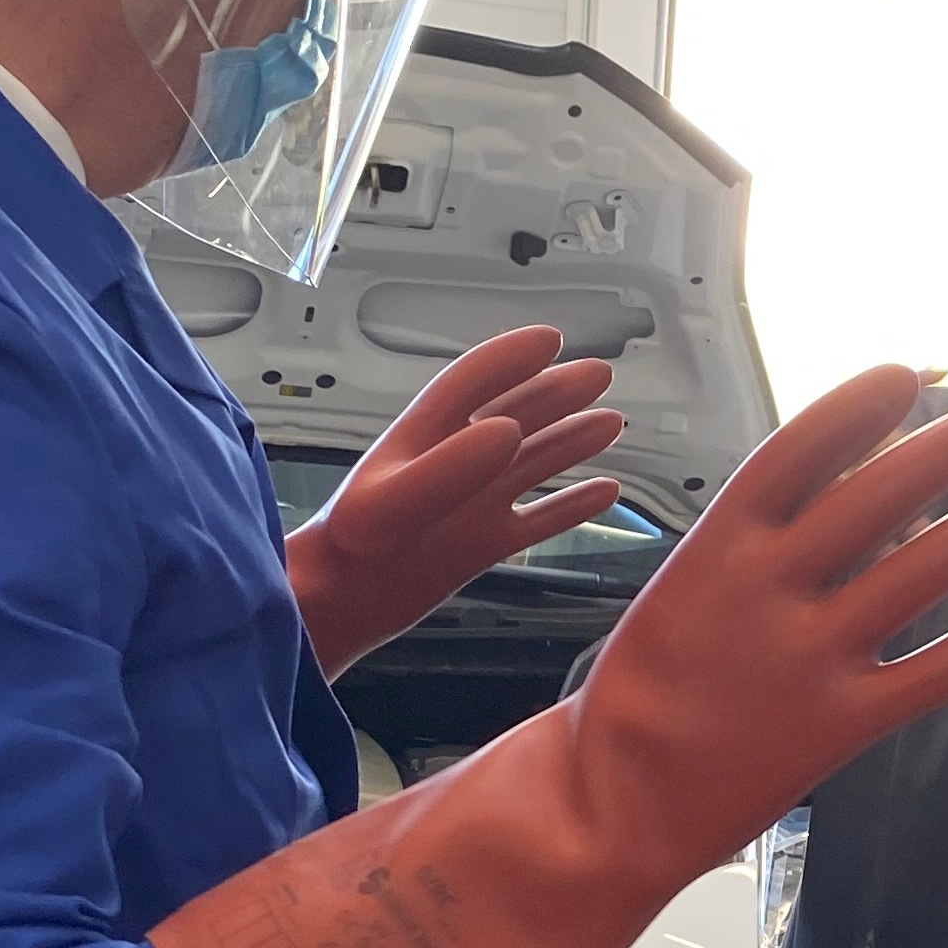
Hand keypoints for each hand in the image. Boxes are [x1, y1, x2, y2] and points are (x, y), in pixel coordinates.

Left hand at [285, 326, 624, 678]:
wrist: (335, 608)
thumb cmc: (350, 551)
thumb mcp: (392, 505)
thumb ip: (446, 468)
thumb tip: (509, 428)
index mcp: (425, 438)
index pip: (474, 383)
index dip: (511, 359)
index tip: (552, 339)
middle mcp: (455, 464)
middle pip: (515, 415)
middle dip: (556, 392)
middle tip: (599, 372)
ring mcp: (472, 504)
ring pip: (534, 463)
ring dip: (571, 441)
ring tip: (612, 421)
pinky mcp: (483, 545)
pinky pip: (539, 519)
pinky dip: (573, 506)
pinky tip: (606, 492)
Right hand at [577, 369, 947, 866]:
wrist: (613, 798)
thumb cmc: (647, 687)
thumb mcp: (684, 588)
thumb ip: (755, 542)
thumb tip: (835, 487)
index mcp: (716, 547)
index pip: (797, 451)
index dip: (854, 409)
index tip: (901, 377)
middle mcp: (764, 590)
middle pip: (868, 501)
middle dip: (932, 455)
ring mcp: (804, 658)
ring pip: (910, 580)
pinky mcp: (837, 725)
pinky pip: (927, 677)